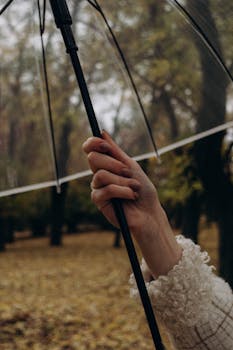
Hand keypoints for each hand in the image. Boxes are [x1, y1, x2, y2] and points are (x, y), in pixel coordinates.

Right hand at [83, 131, 181, 276]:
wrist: (149, 213)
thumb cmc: (143, 190)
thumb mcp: (131, 166)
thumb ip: (116, 151)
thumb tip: (102, 133)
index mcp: (106, 164)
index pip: (90, 149)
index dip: (94, 143)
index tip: (106, 145)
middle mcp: (99, 175)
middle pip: (93, 158)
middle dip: (114, 164)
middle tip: (128, 171)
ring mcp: (98, 188)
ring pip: (100, 175)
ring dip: (122, 180)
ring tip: (135, 188)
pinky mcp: (99, 202)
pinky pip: (104, 190)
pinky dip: (121, 191)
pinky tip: (131, 196)